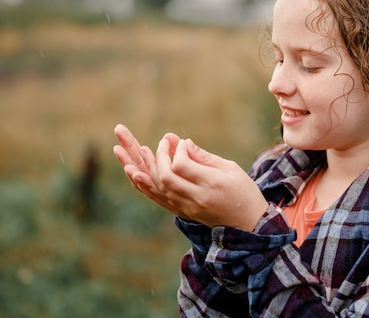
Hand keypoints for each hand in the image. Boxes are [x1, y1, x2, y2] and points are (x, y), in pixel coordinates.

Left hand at [113, 124, 268, 230]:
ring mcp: (187, 208)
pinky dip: (143, 185)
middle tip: (160, 142)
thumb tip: (181, 144)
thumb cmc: (244, 192)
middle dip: (154, 157)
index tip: (178, 143)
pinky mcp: (182, 213)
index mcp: (211, 185)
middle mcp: (196, 199)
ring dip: (138, 168)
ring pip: (156, 189)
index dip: (175, 151)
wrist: (249, 226)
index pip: (181, 166)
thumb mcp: (231, 169)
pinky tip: (132, 172)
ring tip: (119, 149)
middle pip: (164, 178)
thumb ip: (204, 157)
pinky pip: (158, 199)